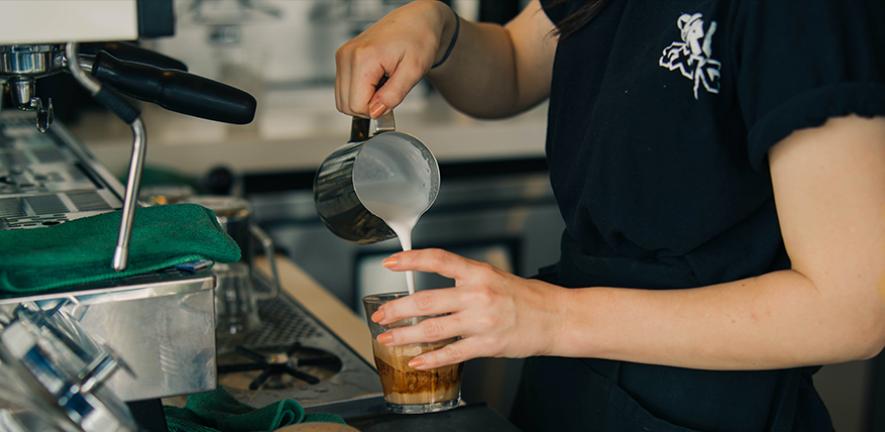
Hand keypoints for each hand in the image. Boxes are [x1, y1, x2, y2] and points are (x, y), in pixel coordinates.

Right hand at [335, 0, 455, 117]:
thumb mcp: (413, 71)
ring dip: (364, 99)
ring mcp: (343, 56)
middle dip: (369, 106)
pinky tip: (376, 80)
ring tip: (383, 84)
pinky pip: (345, 88)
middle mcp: (347, 55)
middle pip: (346, 105)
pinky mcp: (344, 57)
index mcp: (363, 58)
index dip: (376, 110)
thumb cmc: (418, 39)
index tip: (391, 98)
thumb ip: (393, 95)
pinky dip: (360, 91)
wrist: (417, 20)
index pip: (356, 105)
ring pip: (343, 99)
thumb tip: (375, 112)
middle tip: (388, 91)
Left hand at [372, 248, 567, 369]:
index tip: (390, 262)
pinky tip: (417, 361)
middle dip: (397, 310)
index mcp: (478, 272)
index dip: (411, 260)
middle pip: (426, 301)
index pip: (438, 260)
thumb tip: (433, 289)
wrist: (555, 317)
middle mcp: (478, 294)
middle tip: (380, 315)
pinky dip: (431, 359)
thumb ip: (464, 281)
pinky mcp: (487, 344)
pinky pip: (452, 353)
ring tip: (388, 339)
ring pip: (433, 330)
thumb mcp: (493, 277)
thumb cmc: (525, 298)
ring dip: (405, 336)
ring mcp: (482, 321)